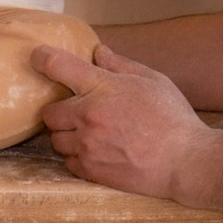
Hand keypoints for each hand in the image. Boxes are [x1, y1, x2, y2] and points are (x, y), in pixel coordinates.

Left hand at [34, 43, 213, 198]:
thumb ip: (120, 65)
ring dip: (68, 136)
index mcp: (101, 88)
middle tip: (79, 111)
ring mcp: (87, 146)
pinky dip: (77, 157)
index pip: (57, 66)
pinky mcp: (92, 171)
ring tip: (92, 134)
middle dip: (60, 110)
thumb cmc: (172, 118)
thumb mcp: (153, 80)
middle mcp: (88, 116)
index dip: (42, 58)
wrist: (185, 161)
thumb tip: (98, 52)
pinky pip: (68, 162)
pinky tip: (98, 152)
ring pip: (56, 140)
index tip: (38, 58)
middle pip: (49, 112)